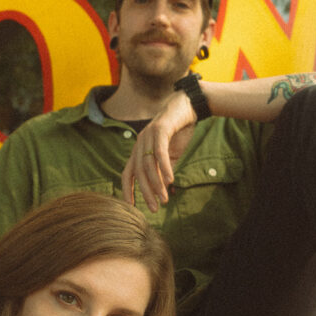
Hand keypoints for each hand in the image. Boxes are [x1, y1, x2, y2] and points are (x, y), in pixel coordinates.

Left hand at [121, 91, 195, 210]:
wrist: (187, 106)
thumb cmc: (178, 132)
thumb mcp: (171, 155)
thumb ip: (164, 171)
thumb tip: (163, 191)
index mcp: (139, 150)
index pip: (128, 173)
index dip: (127, 190)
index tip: (131, 207)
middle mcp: (139, 143)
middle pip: (138, 173)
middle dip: (145, 193)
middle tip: (153, 209)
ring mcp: (148, 136)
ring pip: (148, 165)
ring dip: (156, 184)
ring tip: (163, 199)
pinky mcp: (160, 130)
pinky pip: (159, 152)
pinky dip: (164, 167)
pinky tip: (170, 180)